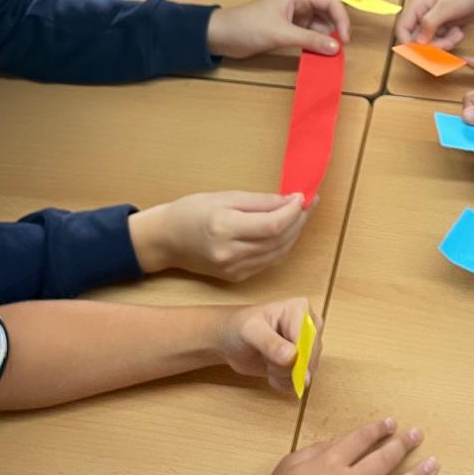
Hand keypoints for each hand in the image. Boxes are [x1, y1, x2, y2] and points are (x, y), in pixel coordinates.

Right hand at [130, 192, 309, 281]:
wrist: (166, 240)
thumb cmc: (191, 212)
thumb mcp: (224, 197)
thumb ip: (259, 201)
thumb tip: (290, 200)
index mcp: (225, 228)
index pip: (273, 225)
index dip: (293, 212)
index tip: (303, 197)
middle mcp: (230, 253)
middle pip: (278, 240)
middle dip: (298, 221)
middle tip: (307, 203)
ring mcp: (233, 269)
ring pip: (277, 253)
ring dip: (293, 234)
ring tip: (300, 214)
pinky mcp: (236, 277)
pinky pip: (267, 261)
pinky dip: (280, 246)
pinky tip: (284, 231)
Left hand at [208, 0, 351, 58]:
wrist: (222, 35)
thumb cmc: (248, 27)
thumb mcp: (281, 34)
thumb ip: (310, 40)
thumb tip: (336, 48)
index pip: (331, 0)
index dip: (341, 19)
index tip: (345, 38)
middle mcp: (300, 0)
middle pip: (328, 11)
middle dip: (336, 28)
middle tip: (339, 47)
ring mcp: (295, 14)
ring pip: (321, 24)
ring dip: (326, 37)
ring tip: (329, 52)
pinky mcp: (290, 26)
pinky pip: (311, 33)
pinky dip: (316, 42)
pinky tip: (318, 51)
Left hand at [218, 297, 319, 390]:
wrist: (230, 341)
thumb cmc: (239, 327)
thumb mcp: (250, 331)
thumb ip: (270, 343)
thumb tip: (293, 356)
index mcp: (301, 310)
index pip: (310, 339)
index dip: (297, 356)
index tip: (278, 359)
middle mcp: (309, 327)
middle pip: (310, 359)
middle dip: (285, 366)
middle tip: (266, 358)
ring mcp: (307, 346)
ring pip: (305, 373)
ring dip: (282, 374)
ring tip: (266, 360)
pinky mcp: (302, 363)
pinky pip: (299, 382)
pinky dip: (282, 381)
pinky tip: (270, 369)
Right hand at [234, 417, 436, 474]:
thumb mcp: (289, 466)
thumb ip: (316, 451)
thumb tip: (337, 444)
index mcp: (330, 463)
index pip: (361, 439)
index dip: (378, 429)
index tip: (391, 423)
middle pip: (383, 460)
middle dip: (403, 445)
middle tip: (417, 435)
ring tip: (432, 466)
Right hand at [395, 0, 473, 49]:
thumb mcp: (445, 7)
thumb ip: (429, 23)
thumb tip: (417, 42)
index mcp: (416, 6)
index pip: (402, 29)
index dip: (408, 43)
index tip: (422, 52)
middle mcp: (421, 14)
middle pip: (416, 40)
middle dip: (432, 45)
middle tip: (448, 44)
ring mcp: (432, 21)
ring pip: (429, 43)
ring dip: (443, 44)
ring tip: (456, 35)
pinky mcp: (443, 27)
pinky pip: (441, 41)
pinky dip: (449, 41)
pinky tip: (459, 33)